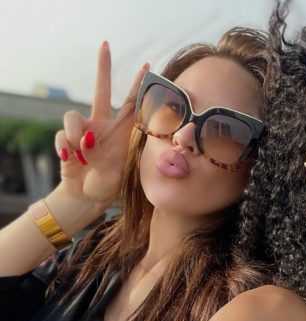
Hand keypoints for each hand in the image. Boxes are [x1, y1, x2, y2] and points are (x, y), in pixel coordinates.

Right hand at [54, 41, 148, 205]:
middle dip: (103, 68)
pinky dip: (66, 149)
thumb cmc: (110, 184)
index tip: (149, 66)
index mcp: (121, 132)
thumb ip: (111, 155)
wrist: (88, 197)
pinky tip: (72, 160)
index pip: (132, 105)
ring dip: (76, 137)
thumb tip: (87, 139)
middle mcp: (102, 126)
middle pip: (101, 90)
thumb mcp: (120, 172)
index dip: (139, 87)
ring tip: (84, 157)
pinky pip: (62, 137)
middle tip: (105, 44)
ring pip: (72, 116)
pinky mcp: (66, 140)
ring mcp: (83, 131)